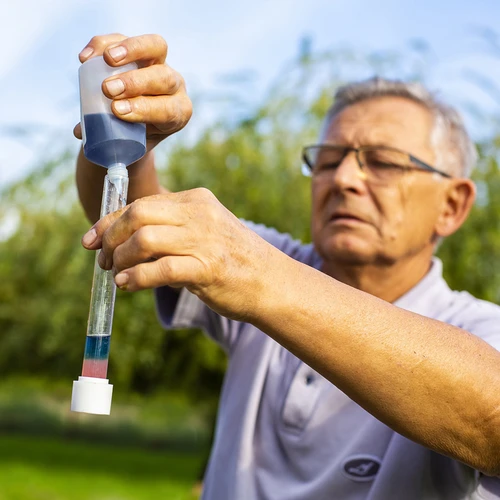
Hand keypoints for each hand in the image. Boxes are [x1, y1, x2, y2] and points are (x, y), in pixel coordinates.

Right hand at [73, 33, 191, 150]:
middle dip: (135, 82)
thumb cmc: (134, 136)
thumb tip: (81, 131)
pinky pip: (126, 38)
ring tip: (105, 59)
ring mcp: (161, 63)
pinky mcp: (140, 48)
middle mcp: (175, 86)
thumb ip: (110, 141)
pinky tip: (86, 57)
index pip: (168, 109)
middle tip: (107, 90)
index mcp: (178, 113)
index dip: (145, 108)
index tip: (117, 110)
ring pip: (155, 47)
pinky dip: (105, 44)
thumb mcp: (129, 144)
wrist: (137, 122)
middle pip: (163, 77)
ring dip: (130, 50)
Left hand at [81, 188, 273, 320]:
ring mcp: (203, 240)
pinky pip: (160, 269)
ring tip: (116, 273)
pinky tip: (128, 284)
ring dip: (120, 258)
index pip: (141, 203)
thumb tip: (125, 242)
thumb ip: (171, 230)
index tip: (91, 239)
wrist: (271, 281)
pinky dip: (136, 277)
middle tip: (103, 259)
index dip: (109, 221)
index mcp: (196, 200)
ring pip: (144, 239)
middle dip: (110, 238)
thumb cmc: (233, 259)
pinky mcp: (207, 268)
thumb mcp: (204, 231)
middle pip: (137, 215)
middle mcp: (198, 214)